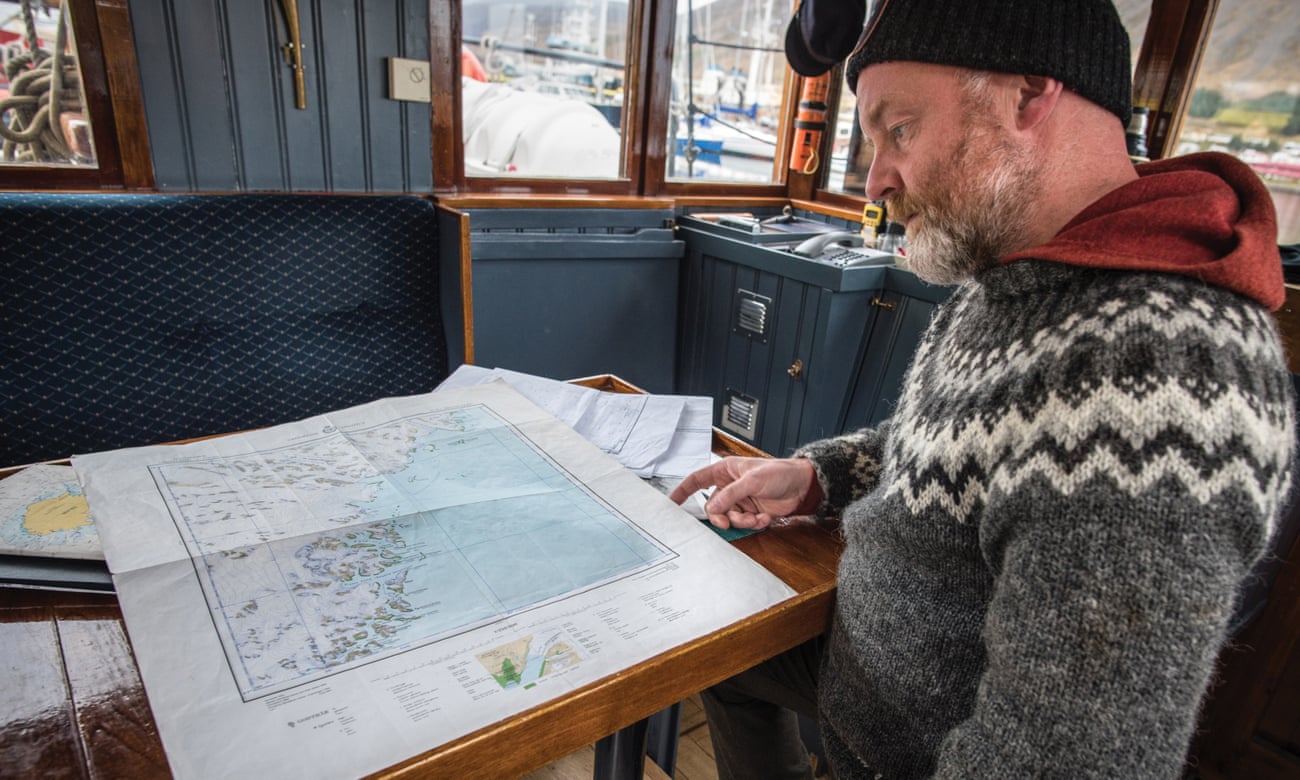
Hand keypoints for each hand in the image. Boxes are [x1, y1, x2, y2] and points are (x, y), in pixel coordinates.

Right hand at [670, 457, 816, 529]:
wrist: (802, 485)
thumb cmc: (779, 472)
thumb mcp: (752, 480)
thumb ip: (730, 495)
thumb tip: (712, 507)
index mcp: (725, 471)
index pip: (697, 480)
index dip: (682, 491)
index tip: (671, 503)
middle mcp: (730, 486)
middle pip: (713, 506)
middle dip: (721, 516)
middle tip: (728, 522)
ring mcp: (740, 500)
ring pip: (728, 518)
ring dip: (742, 521)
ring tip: (757, 517)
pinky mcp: (751, 512)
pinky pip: (743, 523)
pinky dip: (753, 523)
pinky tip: (765, 517)